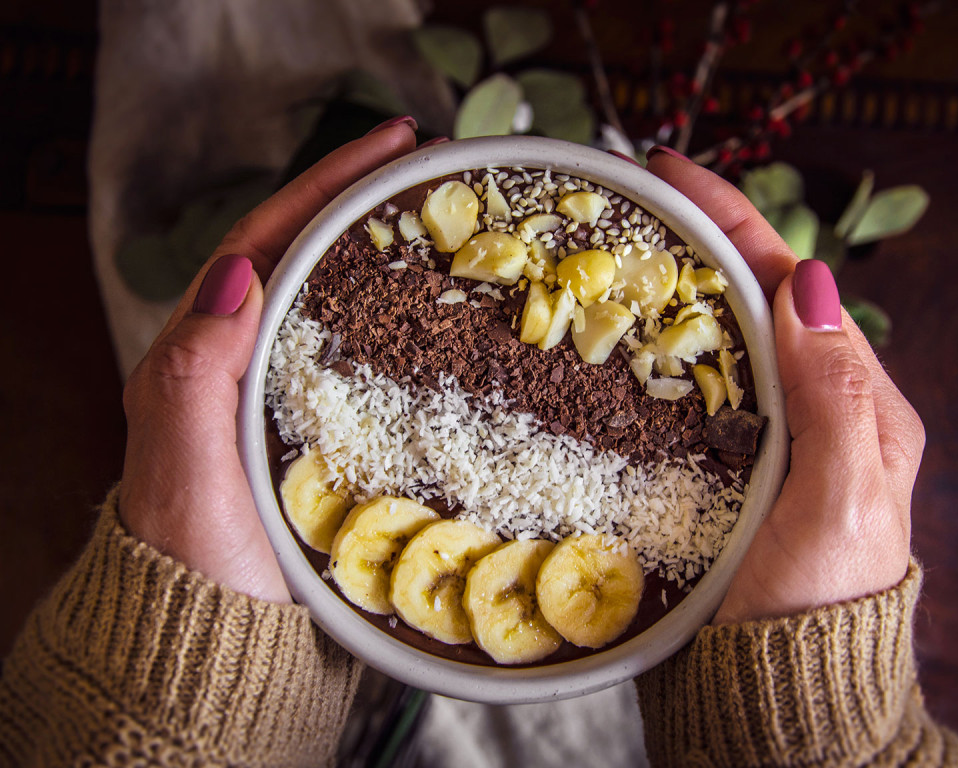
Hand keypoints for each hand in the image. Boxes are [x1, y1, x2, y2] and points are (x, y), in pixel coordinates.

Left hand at [119, 118, 419, 602]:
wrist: (219, 643)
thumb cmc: (198, 562)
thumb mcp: (184, 467)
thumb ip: (196, 372)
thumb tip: (241, 268)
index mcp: (205, 353)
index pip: (265, 241)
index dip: (325, 186)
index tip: (393, 145)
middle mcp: (246, 364)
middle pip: (306, 258)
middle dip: (364, 205)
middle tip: (433, 170)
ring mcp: (291, 398)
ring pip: (340, 305)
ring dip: (388, 258)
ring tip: (450, 227)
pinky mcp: (328, 435)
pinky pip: (367, 361)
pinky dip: (405, 329)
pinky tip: (447, 324)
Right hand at [645, 147, 924, 622]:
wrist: (782, 695)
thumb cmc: (817, 608)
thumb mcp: (842, 501)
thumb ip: (835, 396)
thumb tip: (809, 281)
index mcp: (857, 403)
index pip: (791, 284)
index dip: (732, 218)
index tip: (670, 170)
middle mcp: (814, 410)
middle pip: (752, 299)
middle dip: (696, 239)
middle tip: (629, 200)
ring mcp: (765, 439)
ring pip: (717, 342)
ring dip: (669, 290)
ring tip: (611, 253)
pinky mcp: (722, 470)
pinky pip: (688, 393)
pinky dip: (652, 355)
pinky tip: (612, 343)